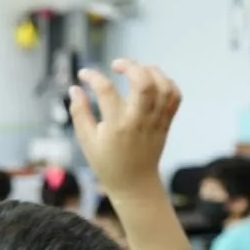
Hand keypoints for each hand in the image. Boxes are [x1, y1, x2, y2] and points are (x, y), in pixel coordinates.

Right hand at [68, 59, 180, 196]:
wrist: (135, 184)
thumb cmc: (107, 163)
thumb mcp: (87, 141)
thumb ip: (80, 113)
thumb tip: (75, 88)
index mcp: (116, 126)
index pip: (106, 91)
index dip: (92, 77)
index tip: (84, 75)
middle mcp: (139, 121)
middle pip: (143, 83)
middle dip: (129, 66)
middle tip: (116, 65)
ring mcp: (156, 121)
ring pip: (163, 86)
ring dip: (150, 70)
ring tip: (136, 70)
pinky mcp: (166, 122)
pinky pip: (174, 96)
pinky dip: (166, 82)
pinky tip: (151, 81)